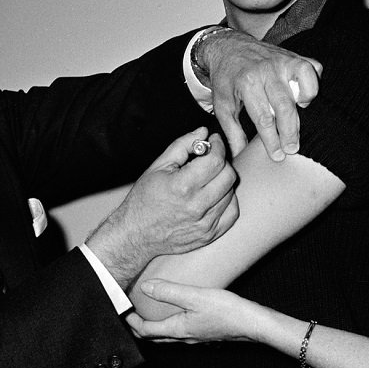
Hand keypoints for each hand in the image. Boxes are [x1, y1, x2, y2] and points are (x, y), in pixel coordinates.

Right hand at [86, 129, 237, 290]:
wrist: (136, 234)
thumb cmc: (144, 200)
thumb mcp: (158, 166)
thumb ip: (182, 145)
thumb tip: (203, 132)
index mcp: (182, 186)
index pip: (216, 160)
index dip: (218, 146)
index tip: (214, 142)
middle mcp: (196, 206)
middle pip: (229, 176)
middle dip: (222, 162)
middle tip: (210, 160)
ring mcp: (205, 223)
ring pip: (231, 193)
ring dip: (222, 182)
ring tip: (207, 180)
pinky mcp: (210, 235)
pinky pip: (232, 212)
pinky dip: (227, 201)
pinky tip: (213, 196)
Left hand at [129, 279, 266, 342]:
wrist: (254, 324)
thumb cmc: (228, 312)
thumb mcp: (196, 297)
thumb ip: (170, 292)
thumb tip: (147, 288)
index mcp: (178, 330)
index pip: (146, 330)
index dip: (132, 322)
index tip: (124, 312)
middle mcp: (185, 337)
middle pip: (156, 336)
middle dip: (141, 326)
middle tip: (132, 314)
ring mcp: (196, 337)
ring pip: (169, 334)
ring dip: (156, 326)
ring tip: (152, 311)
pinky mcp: (206, 332)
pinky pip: (182, 330)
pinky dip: (172, 323)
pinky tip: (180, 311)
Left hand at [199, 29, 321, 161]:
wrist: (228, 48)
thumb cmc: (226, 79)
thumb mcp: (222, 105)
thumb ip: (232, 131)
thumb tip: (241, 155)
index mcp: (247, 83)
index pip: (263, 118)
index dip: (271, 140)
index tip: (277, 156)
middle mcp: (266, 70)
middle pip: (285, 105)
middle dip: (290, 131)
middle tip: (291, 148)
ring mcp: (283, 60)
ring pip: (304, 81)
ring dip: (306, 100)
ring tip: (301, 114)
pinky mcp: (294, 55)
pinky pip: (313, 68)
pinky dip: (314, 82)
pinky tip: (304, 95)